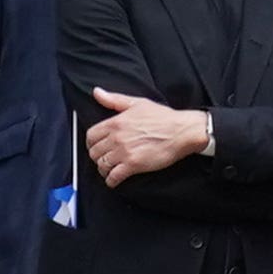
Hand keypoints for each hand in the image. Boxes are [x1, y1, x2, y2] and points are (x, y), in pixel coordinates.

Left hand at [83, 87, 214, 184]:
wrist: (181, 131)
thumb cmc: (163, 117)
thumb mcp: (137, 103)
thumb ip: (114, 99)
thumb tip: (97, 93)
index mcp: (116, 122)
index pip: (91, 136)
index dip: (91, 143)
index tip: (96, 146)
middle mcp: (117, 138)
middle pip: (94, 152)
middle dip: (97, 156)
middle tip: (104, 158)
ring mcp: (124, 152)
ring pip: (102, 165)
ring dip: (103, 169)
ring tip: (109, 169)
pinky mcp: (133, 165)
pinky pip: (114, 177)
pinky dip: (111, 180)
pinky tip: (114, 179)